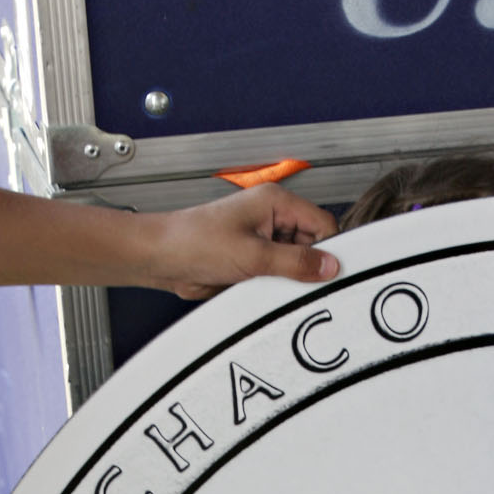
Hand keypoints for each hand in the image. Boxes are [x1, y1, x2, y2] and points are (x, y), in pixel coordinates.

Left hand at [143, 183, 340, 300]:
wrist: (161, 258)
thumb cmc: (195, 242)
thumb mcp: (254, 255)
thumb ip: (296, 262)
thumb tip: (330, 266)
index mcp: (276, 203)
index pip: (322, 224)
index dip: (330, 250)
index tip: (331, 274)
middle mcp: (271, 219)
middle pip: (310, 246)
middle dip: (305, 268)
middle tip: (296, 284)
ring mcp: (261, 240)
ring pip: (293, 264)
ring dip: (285, 280)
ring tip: (267, 284)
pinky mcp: (252, 260)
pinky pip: (275, 276)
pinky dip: (271, 287)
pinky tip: (259, 290)